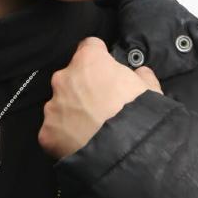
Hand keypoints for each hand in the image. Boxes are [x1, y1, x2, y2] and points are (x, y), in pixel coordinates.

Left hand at [38, 37, 163, 159]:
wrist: (124, 150)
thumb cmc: (139, 113)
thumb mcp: (151, 89)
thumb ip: (140, 76)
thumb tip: (139, 74)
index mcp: (89, 60)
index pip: (89, 48)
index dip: (99, 59)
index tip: (106, 71)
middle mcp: (64, 78)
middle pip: (71, 77)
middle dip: (83, 88)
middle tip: (100, 106)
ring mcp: (53, 105)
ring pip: (60, 104)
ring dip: (72, 112)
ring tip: (91, 129)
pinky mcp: (47, 131)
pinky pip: (54, 131)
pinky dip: (64, 136)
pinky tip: (80, 145)